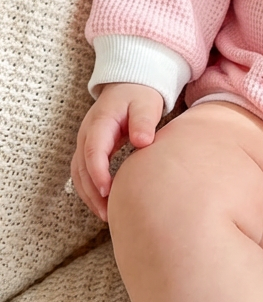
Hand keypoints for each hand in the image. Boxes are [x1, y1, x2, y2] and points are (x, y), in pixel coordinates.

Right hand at [71, 82, 163, 220]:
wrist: (130, 85)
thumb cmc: (139, 95)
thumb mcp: (145, 104)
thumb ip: (143, 121)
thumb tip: (143, 141)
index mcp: (100, 122)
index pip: (93, 150)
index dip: (98, 173)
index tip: (108, 192)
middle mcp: (87, 133)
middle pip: (81, 167)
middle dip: (92, 192)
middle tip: (109, 214)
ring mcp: (85, 142)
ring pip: (78, 173)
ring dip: (89, 195)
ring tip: (106, 216)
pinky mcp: (89, 149)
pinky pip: (83, 173)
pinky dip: (89, 190)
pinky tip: (104, 205)